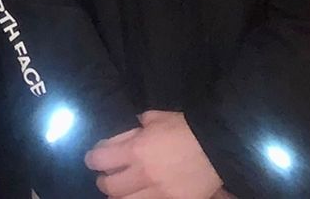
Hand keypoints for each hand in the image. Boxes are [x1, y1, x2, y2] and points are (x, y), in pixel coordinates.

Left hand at [84, 110, 223, 198]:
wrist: (217, 146)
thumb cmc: (185, 128)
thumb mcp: (154, 119)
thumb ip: (134, 129)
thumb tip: (123, 136)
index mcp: (135, 150)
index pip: (100, 160)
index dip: (92, 159)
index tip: (93, 159)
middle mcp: (143, 175)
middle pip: (109, 187)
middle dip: (103, 181)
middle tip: (106, 177)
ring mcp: (159, 193)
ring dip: (120, 196)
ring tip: (122, 191)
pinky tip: (142, 195)